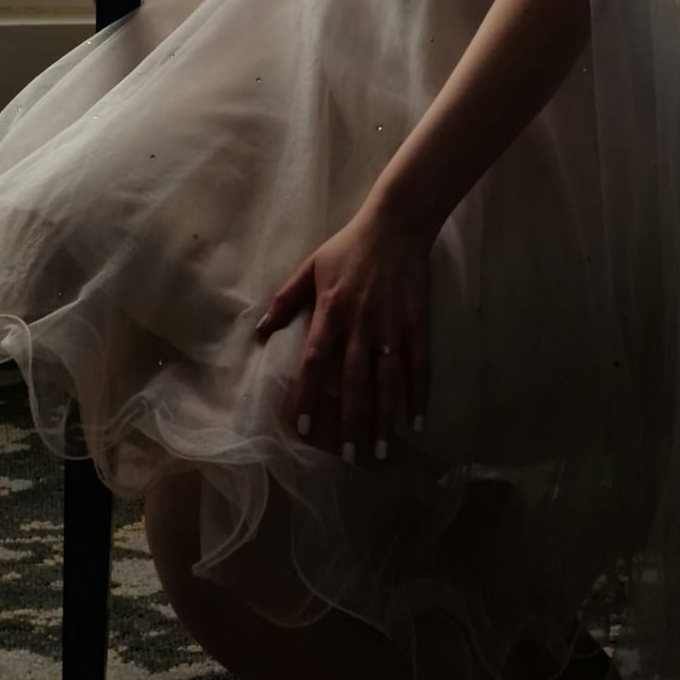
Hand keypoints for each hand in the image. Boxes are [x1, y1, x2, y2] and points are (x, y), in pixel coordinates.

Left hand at [255, 205, 431, 460]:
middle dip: (349, 420)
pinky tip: (416, 420)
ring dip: (383, 417)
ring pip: (387, 380)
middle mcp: (361, 324)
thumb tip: (260, 331)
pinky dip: (419, 393)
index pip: (315, 361)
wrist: (396, 224)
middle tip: (347, 455)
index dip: (308, 394)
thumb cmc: (348, 246)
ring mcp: (391, 326)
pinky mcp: (417, 323)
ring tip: (379, 449)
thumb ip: (285, 300)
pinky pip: (419, 364)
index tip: (302, 426)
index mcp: (331, 311)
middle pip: (353, 381)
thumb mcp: (310, 266)